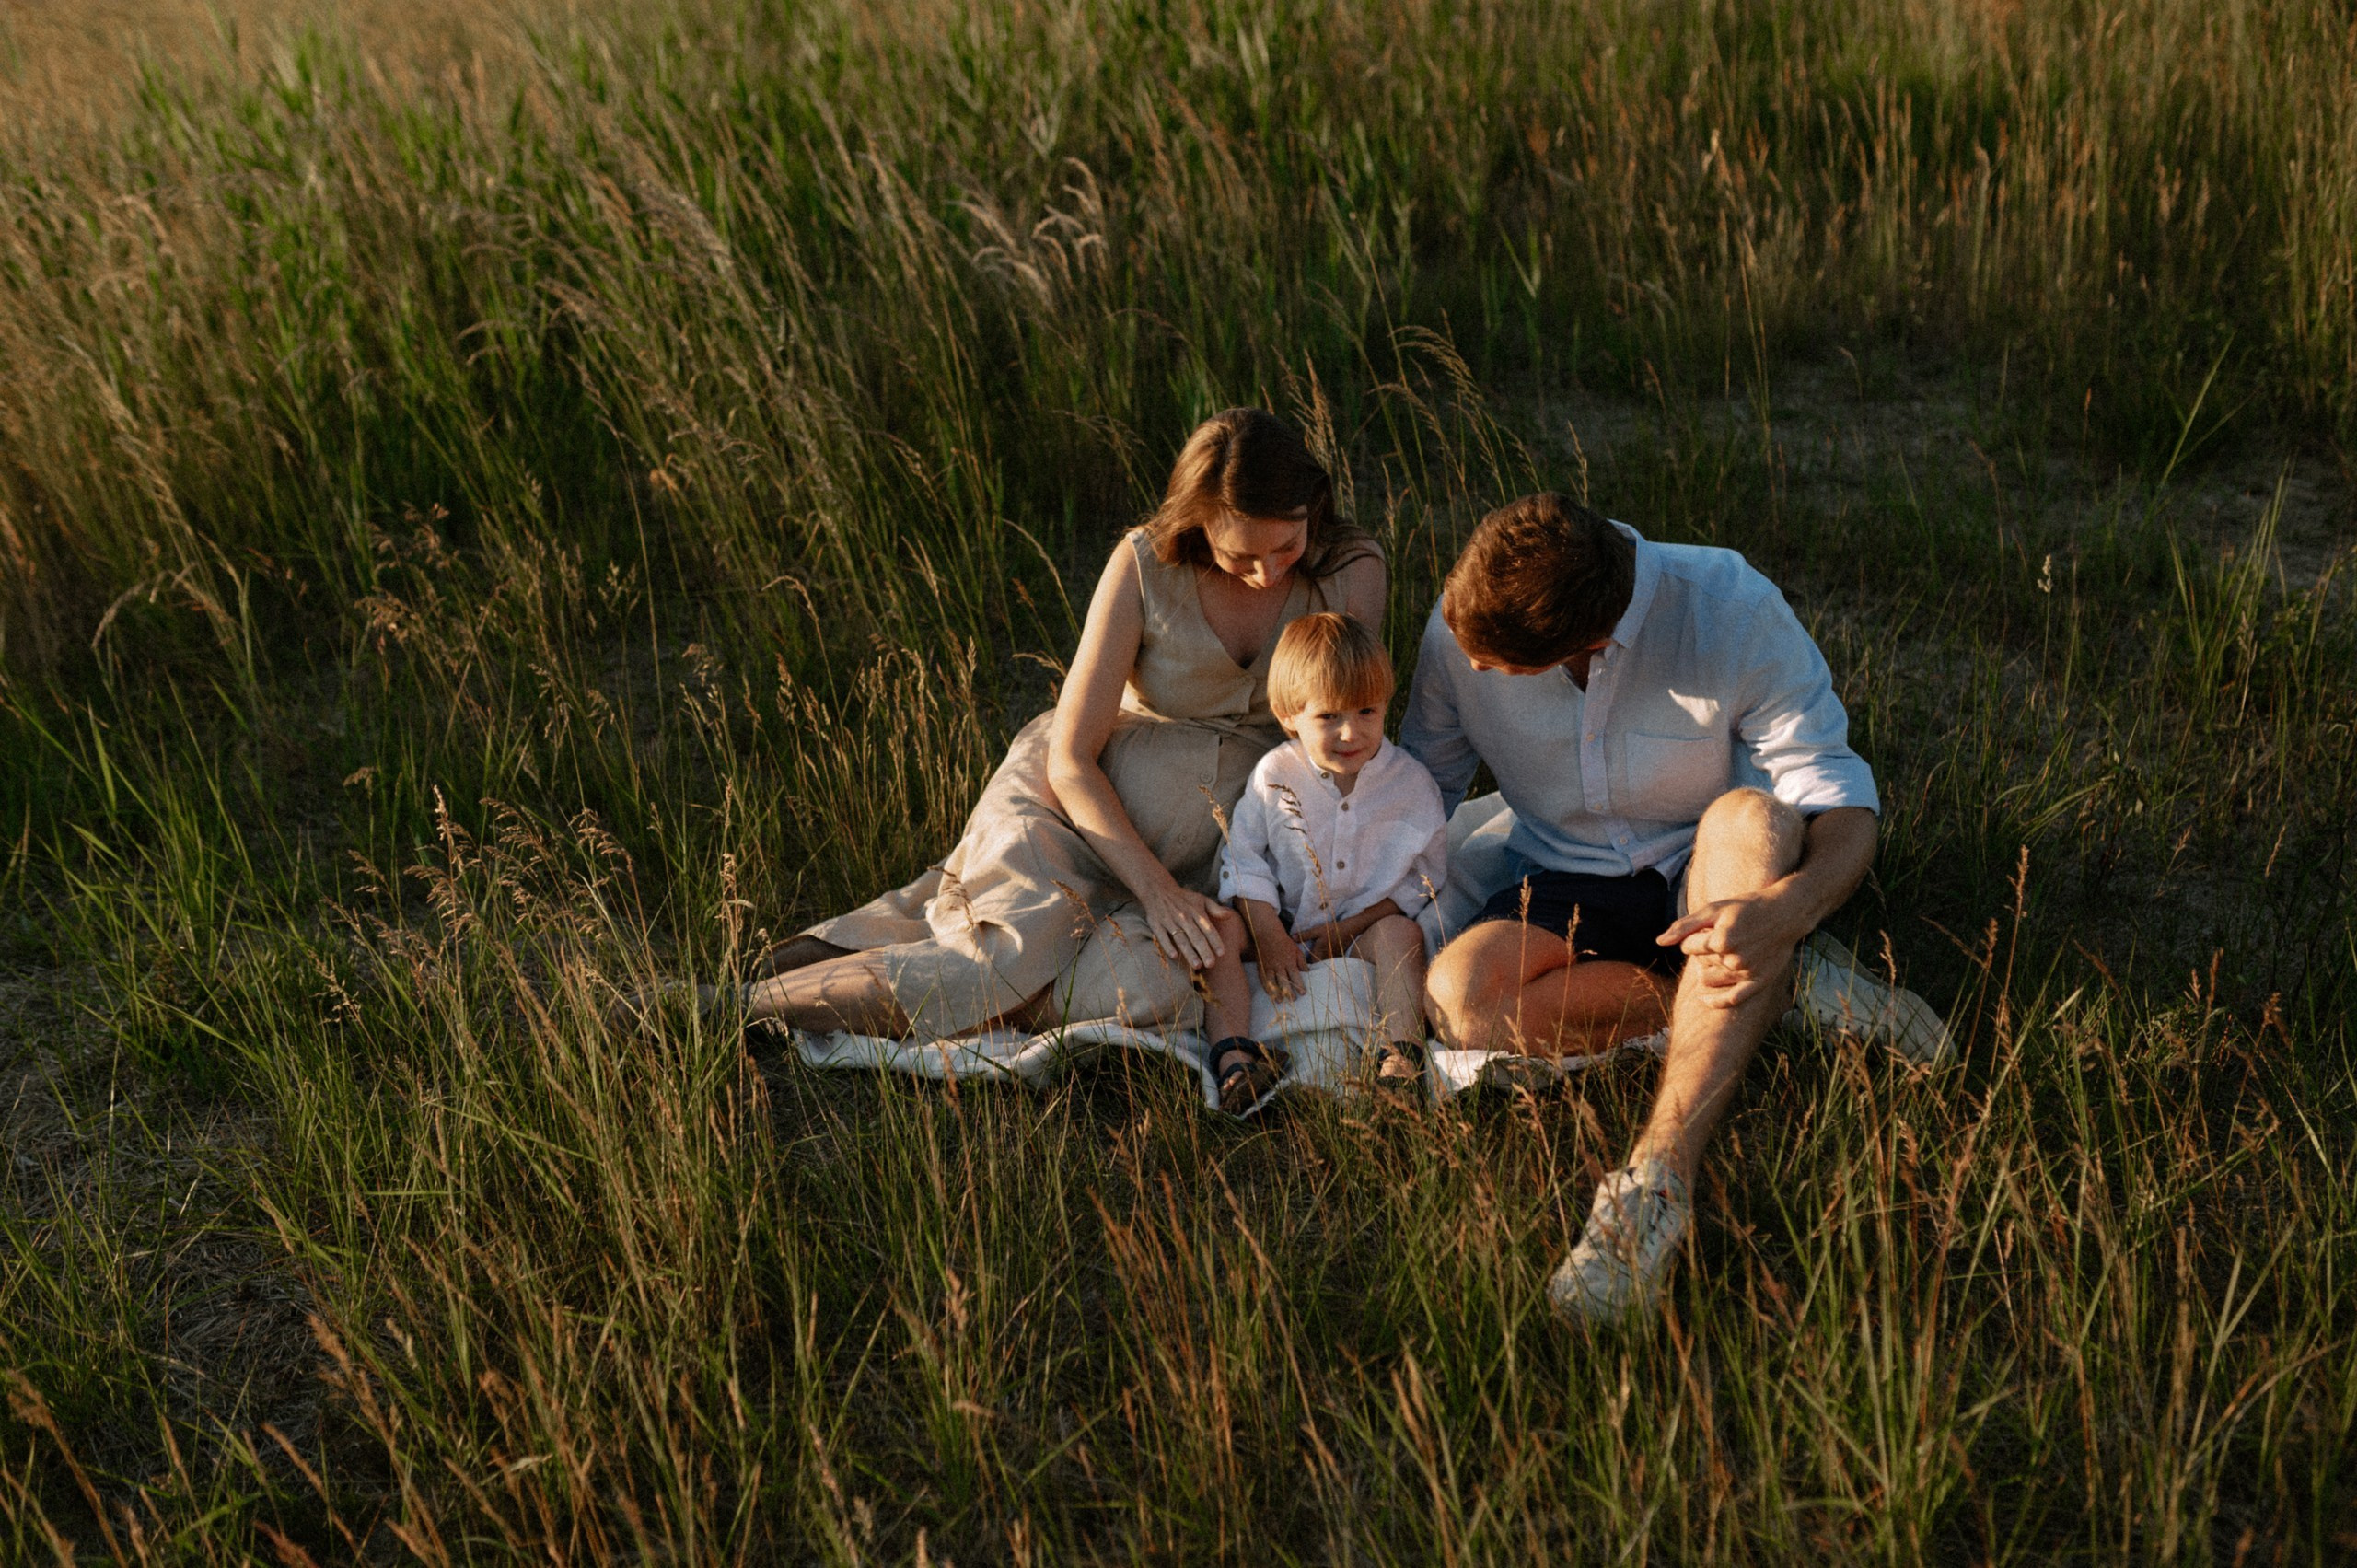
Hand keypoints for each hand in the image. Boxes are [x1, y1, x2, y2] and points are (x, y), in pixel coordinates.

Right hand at [1138, 879, 1227, 969]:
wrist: (1158, 889)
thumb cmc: (1183, 898)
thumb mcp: (1201, 899)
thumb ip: (1215, 909)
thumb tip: (1230, 916)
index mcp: (1196, 912)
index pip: (1208, 929)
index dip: (1215, 941)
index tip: (1222, 953)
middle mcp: (1184, 918)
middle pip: (1196, 937)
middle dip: (1204, 951)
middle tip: (1211, 964)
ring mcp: (1170, 921)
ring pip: (1181, 939)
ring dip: (1189, 952)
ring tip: (1197, 966)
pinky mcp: (1157, 924)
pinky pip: (1162, 937)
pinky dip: (1168, 946)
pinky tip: (1174, 956)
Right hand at [1255, 925, 1307, 1000]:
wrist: (1267, 933)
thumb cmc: (1284, 942)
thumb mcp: (1296, 950)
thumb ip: (1301, 962)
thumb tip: (1307, 972)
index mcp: (1289, 961)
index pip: (1295, 976)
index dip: (1299, 985)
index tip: (1303, 993)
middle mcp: (1279, 965)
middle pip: (1284, 981)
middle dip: (1289, 992)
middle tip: (1293, 1000)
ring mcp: (1269, 966)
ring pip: (1273, 982)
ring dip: (1276, 993)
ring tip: (1280, 1001)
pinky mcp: (1261, 967)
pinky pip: (1263, 979)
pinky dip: (1266, 987)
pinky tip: (1270, 994)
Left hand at [1289, 920, 1350, 962]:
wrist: (1350, 930)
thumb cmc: (1332, 930)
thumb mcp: (1317, 930)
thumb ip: (1305, 935)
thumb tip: (1292, 937)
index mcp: (1318, 952)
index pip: (1309, 964)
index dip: (1303, 967)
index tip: (1297, 967)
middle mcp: (1325, 958)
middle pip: (1315, 966)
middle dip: (1310, 968)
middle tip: (1302, 969)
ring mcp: (1331, 958)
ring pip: (1322, 965)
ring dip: (1317, 966)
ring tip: (1311, 967)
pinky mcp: (1336, 957)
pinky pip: (1329, 963)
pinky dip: (1324, 963)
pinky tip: (1322, 962)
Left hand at [1657, 892, 1806, 1008]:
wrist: (1786, 912)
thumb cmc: (1747, 907)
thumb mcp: (1714, 909)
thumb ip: (1685, 925)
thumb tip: (1659, 942)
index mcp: (1721, 939)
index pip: (1688, 947)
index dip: (1692, 939)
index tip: (1704, 930)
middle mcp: (1735, 959)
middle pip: (1699, 963)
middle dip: (1701, 952)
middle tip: (1716, 939)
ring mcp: (1747, 973)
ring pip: (1709, 980)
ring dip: (1706, 969)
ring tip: (1718, 956)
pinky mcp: (1759, 982)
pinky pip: (1732, 1000)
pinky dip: (1714, 1002)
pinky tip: (1703, 999)